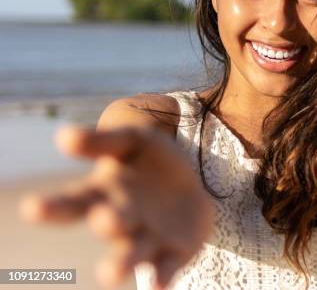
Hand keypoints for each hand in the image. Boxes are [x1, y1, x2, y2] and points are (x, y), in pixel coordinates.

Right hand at [18, 124, 214, 288]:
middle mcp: (122, 220)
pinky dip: (162, 277)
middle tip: (104, 219)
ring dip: (121, 263)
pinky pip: (167, 266)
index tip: (31, 208)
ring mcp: (148, 238)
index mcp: (104, 193)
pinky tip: (160, 285)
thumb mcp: (132, 142)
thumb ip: (102, 141)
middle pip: (110, 224)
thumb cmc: (152, 162)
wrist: (191, 183)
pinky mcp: (175, 251)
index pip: (76, 200)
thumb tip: (63, 136)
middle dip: (108, 223)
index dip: (54, 206)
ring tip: (108, 274)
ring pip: (133, 253)